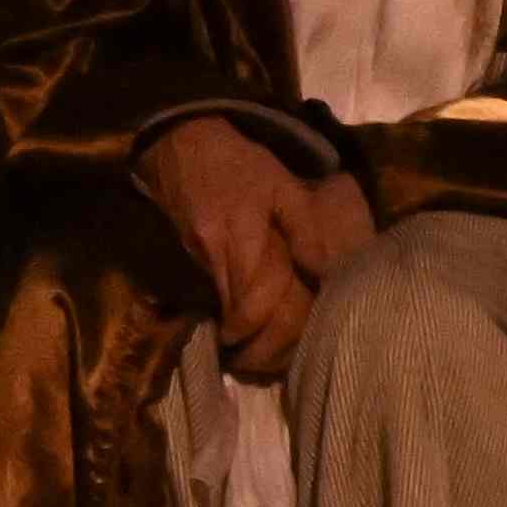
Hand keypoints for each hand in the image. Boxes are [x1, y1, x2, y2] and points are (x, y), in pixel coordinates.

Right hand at [141, 118, 356, 378]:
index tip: (294, 344)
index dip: (275, 329)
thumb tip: (325, 274)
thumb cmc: (240, 165)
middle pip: (243, 316)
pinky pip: (215, 298)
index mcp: (246, 236)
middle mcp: (219, 254)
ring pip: (227, 312)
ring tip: (267, 358)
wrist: (180, 144)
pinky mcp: (191, 261)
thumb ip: (306, 227)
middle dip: (262, 346)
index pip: (257, 299)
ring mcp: (200, 260)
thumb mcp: (282, 183)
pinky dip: (233, 319)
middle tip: (281, 362)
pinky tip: (246, 332)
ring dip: (248, 340)